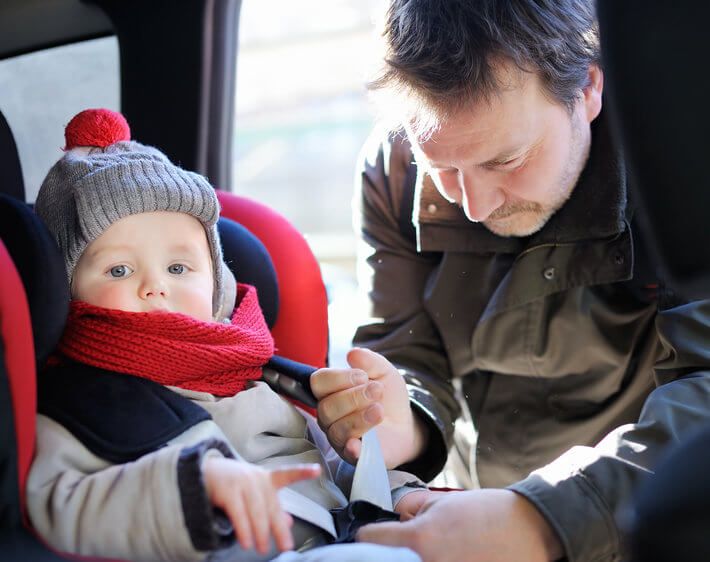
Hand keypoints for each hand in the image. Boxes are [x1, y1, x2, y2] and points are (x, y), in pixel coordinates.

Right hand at [202, 457, 320, 553]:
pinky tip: (246, 542)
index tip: (317, 470)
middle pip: (272, 505)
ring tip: (262, 549)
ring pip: (256, 511)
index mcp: (266, 478)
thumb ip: (271, 507)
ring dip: (260, 532)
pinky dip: (243, 529)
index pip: (287, 474)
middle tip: (286, 547)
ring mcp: (242, 482)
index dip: (302, 472)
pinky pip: (238, 513)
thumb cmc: (233, 485)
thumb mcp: (254, 493)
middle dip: (278, 528)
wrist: (202, 473)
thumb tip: (288, 522)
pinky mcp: (227, 490)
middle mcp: (256, 478)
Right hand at [310, 347, 426, 467]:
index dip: (339, 378)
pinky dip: (352, 447)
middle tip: (377, 390)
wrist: (405, 424)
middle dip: (353, 397)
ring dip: (359, 417)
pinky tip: (361, 441)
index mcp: (331, 392)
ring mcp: (339, 437)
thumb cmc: (387, 397)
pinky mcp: (353, 455)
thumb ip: (370, 361)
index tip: (363, 376)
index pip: (318, 382)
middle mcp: (329, 415)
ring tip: (379, 410)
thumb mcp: (384, 373)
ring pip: (336, 428)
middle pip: (326, 407)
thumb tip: (353, 354)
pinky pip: (346, 452)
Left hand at [357, 489, 563, 561]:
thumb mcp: (441, 502)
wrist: (528, 530)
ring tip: (427, 551)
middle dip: (387, 554)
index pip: (368, 540)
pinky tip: (445, 557)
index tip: (372, 535)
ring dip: (407, 560)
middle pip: (384, 561)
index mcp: (419, 538)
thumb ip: (411, 513)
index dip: (368, 535)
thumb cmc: (485, 513)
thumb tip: (393, 523)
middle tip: (397, 547)